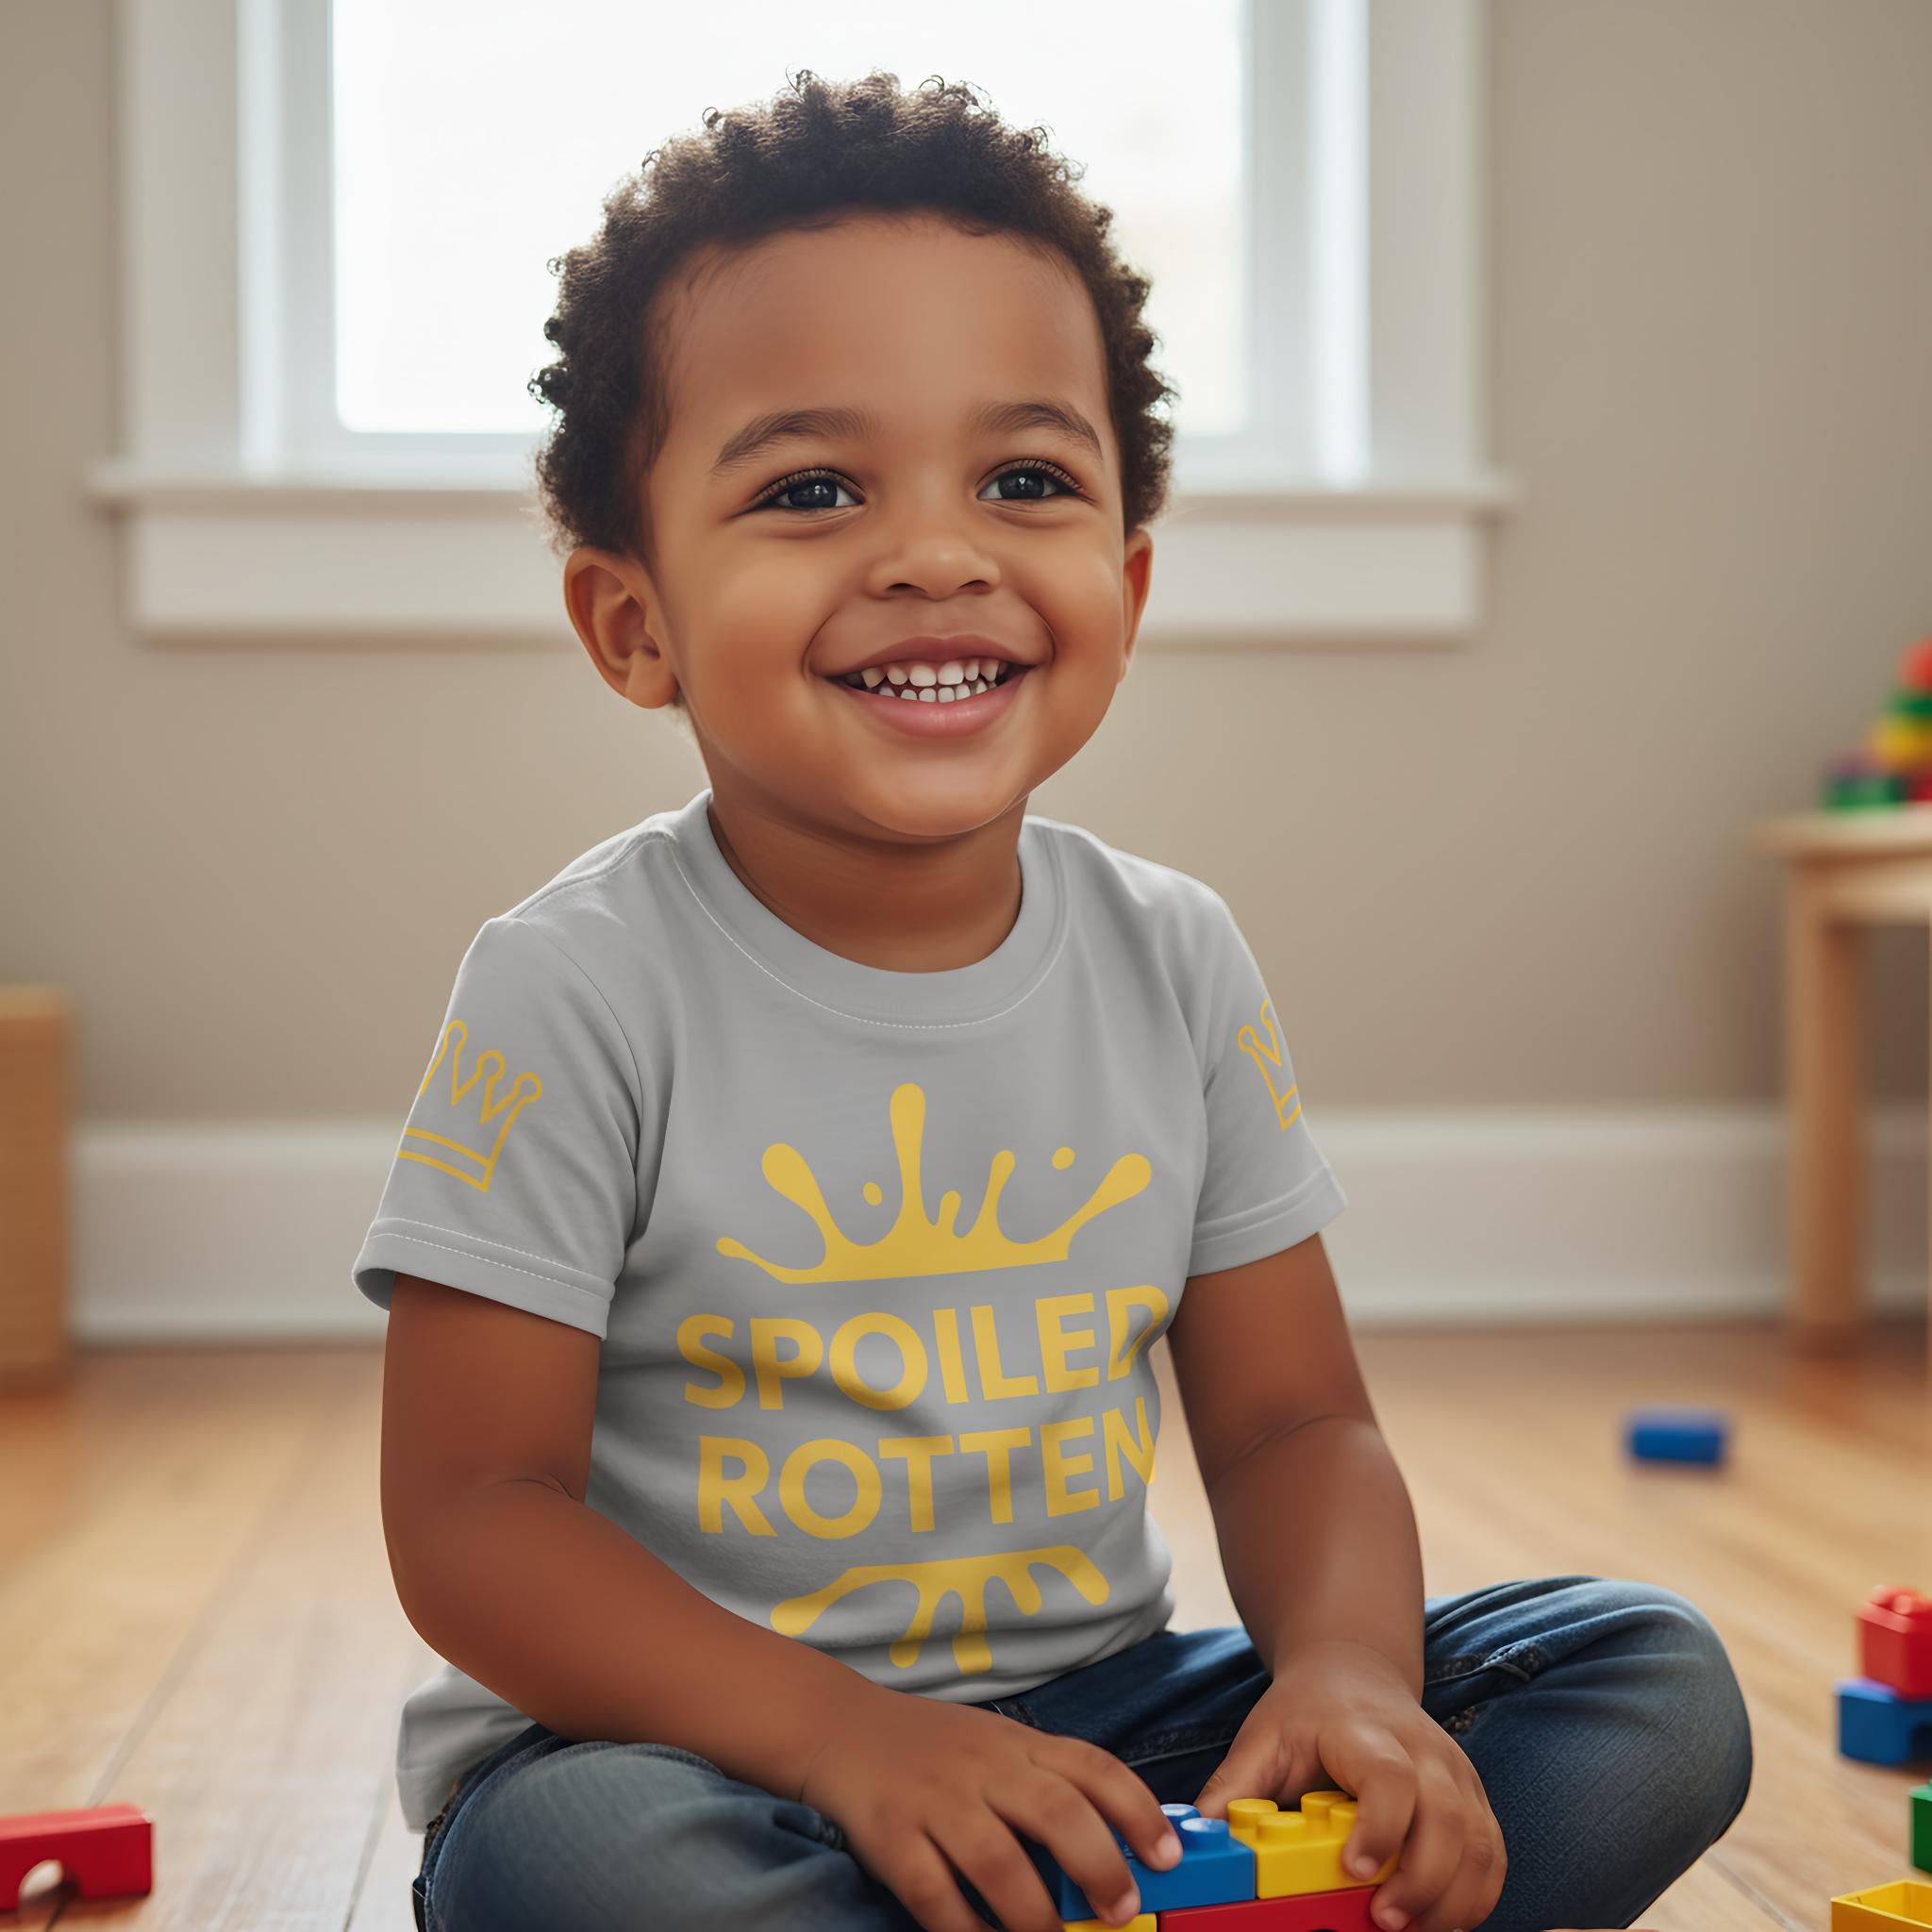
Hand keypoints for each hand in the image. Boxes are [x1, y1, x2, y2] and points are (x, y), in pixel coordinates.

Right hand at [798, 1681, 1182, 1931]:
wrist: (841, 1727)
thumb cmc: (935, 1747)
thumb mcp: (997, 1745)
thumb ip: (1047, 1784)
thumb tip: (1119, 1847)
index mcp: (1017, 1743)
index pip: (1092, 1766)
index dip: (1137, 1810)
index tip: (1167, 1856)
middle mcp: (983, 1767)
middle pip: (1054, 1811)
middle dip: (1098, 1865)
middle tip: (1122, 1911)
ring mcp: (936, 1801)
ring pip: (997, 1860)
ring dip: (1035, 1914)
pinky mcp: (891, 1838)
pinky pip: (934, 1894)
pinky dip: (965, 1931)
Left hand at [1192, 1639, 1504, 1931]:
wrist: (1355, 1673)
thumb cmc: (1305, 1714)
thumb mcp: (1262, 1739)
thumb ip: (1233, 1790)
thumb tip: (1198, 1842)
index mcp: (1365, 1732)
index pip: (1389, 1776)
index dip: (1380, 1827)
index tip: (1355, 1871)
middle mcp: (1424, 1751)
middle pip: (1446, 1817)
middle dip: (1423, 1881)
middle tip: (1382, 1921)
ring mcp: (1457, 1775)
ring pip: (1480, 1844)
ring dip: (1453, 1900)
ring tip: (1408, 1931)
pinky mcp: (1475, 1800)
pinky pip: (1493, 1857)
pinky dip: (1476, 1898)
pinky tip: (1437, 1921)